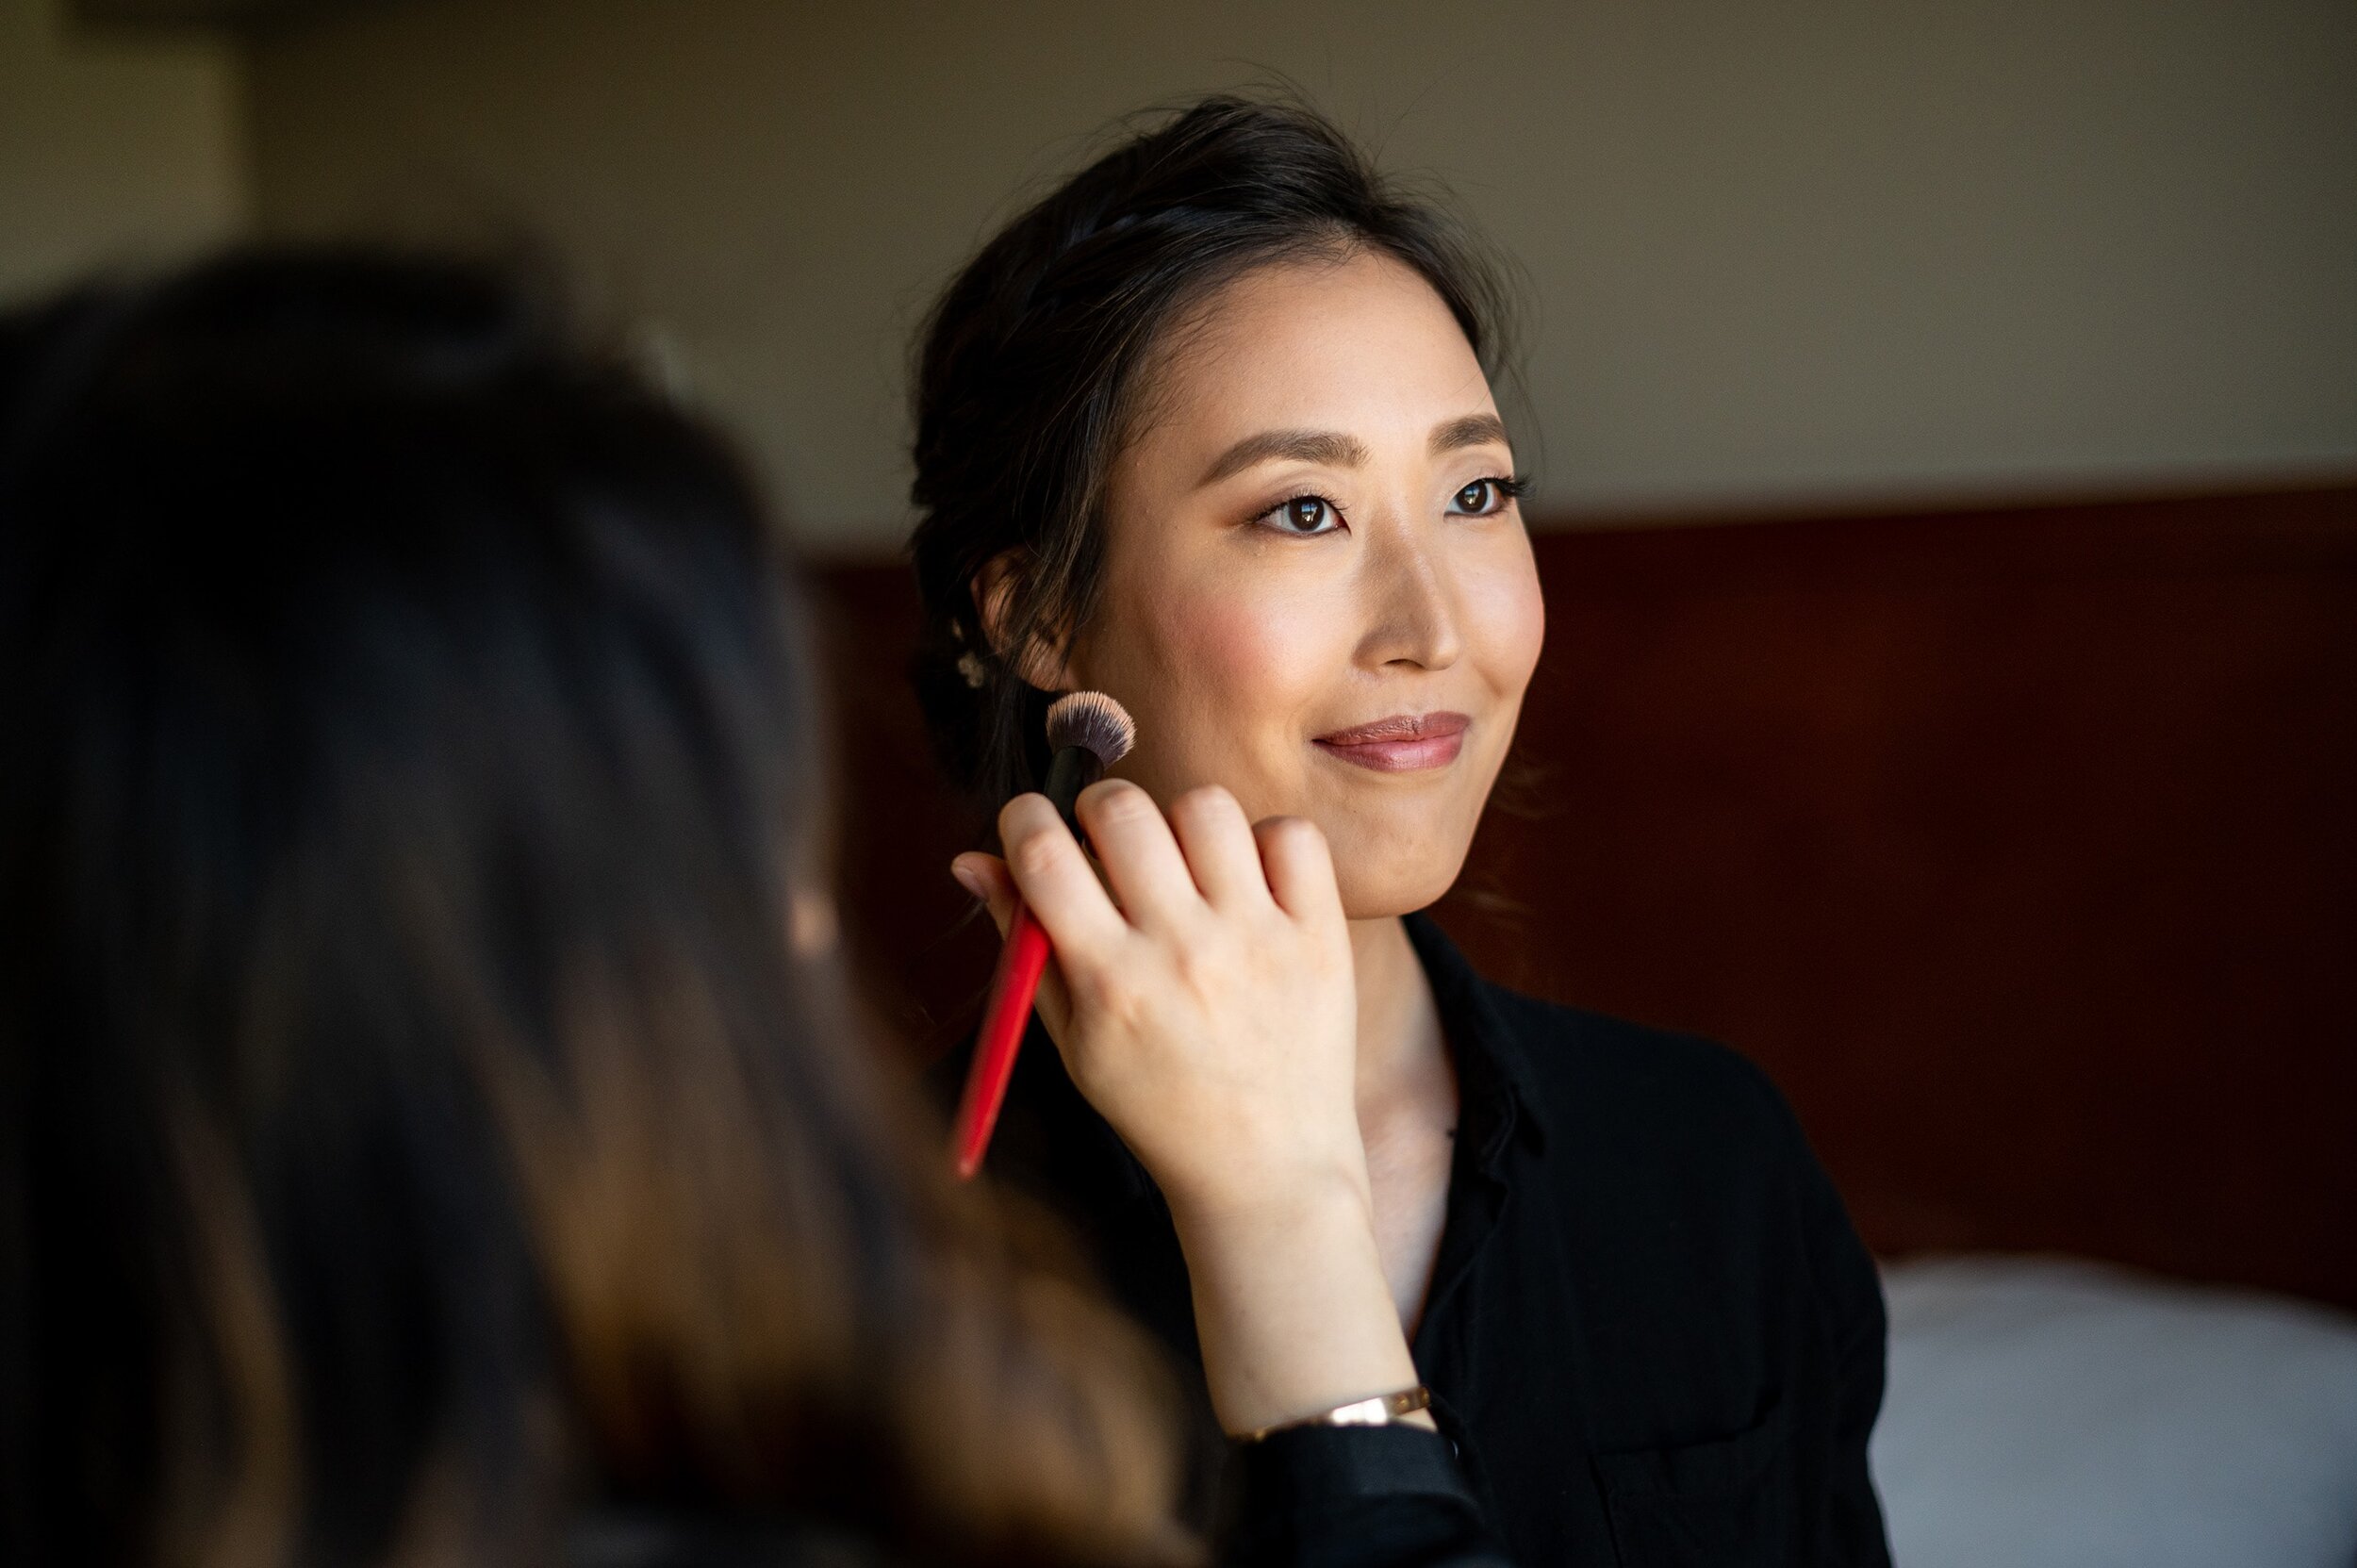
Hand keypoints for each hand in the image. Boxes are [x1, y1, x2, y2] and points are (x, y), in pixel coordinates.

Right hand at [953, 779, 1362, 1221]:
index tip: (1031, 825)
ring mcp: (1258, 940)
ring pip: (1207, 807)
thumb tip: (970, 859)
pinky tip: (1248, 883)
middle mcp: (1184, 952)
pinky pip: (1291, 835)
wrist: (1267, 1170)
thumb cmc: (1158, 1104)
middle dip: (1099, 810)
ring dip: (1181, 823)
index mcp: (1111, 981)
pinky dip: (1265, 843)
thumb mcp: (1073, 1041)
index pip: (1044, 854)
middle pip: (1123, 811)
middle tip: (1108, 845)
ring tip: (1185, 867)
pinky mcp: (1318, 937)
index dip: (1024, 819)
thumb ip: (1023, 944)